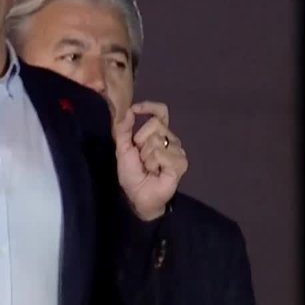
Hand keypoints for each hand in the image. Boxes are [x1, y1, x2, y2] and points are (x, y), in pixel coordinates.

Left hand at [113, 101, 187, 221]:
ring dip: (146, 157)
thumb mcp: (123, 150)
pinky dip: (153, 163)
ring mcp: (177, 151)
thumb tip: (128, 110)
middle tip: (142, 159)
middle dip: (141, 141)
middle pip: (155, 124)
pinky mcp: (181, 163)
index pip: (161, 112)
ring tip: (149, 168)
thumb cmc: (132, 175)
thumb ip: (124, 129)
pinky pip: (161, 153)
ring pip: (156, 140)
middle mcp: (170, 139)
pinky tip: (156, 173)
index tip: (136, 109)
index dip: (150, 107)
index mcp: (158, 134)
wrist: (138, 197)